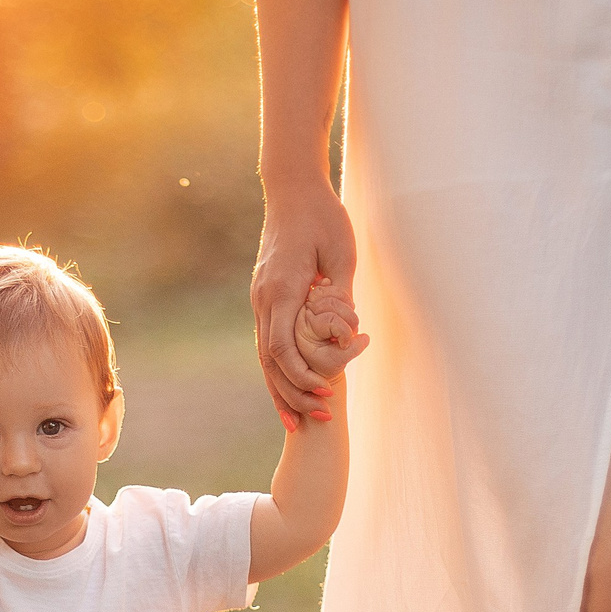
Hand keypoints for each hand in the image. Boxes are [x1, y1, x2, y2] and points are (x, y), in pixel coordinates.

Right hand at [252, 181, 354, 428]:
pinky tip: (288, 390)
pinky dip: (276, 370)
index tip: (326, 391)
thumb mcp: (342, 253)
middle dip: (292, 394)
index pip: (282, 346)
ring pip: (263, 356)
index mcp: (283, 288)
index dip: (302, 375)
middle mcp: (265, 298)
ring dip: (280, 390)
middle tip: (318, 419)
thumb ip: (342, 294)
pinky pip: (266, 342)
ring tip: (296, 421)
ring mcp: (260, 298)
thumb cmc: (323, 216)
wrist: (292, 190)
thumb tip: (349, 330)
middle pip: (269, 360)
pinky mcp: (265, 297)